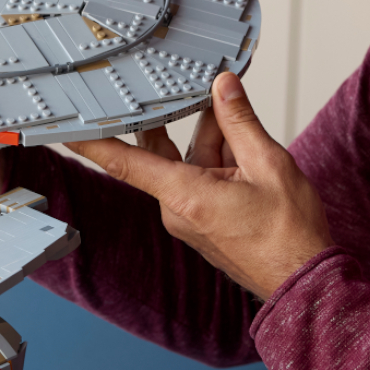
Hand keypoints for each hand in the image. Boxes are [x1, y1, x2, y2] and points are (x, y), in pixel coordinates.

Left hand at [64, 72, 332, 299]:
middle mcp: (179, 210)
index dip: (92, 140)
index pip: (124, 162)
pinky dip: (218, 159)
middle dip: (179, 120)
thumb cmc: (290, 237)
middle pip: (164, 152)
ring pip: (189, 163)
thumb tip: (223, 88)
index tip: (64, 126)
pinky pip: (200, 180)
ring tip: (234, 113)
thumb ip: (241, 122)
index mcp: (185, 196)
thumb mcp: (270, 164)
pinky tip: (241, 142)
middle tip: (181, 86)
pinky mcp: (204, 223)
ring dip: (211, 139)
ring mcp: (190, 218)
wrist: (305, 283)